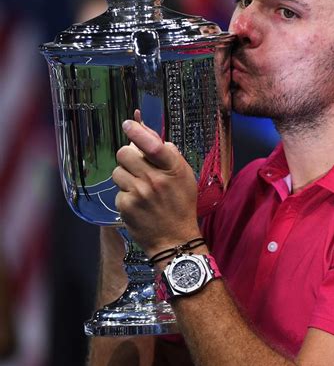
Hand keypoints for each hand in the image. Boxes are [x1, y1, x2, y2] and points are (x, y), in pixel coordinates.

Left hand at [113, 111, 201, 255]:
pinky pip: (117, 191)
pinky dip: (125, 196)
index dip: (137, 130)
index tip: (128, 124)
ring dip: (125, 177)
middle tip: (136, 167)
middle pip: (125, 153)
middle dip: (128, 157)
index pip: (152, 144)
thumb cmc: (180, 205)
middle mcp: (155, 180)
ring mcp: (139, 194)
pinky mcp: (126, 207)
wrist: (175, 241)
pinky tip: (138, 204)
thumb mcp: (183, 176)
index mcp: (173, 169)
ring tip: (139, 188)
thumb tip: (147, 131)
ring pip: (117, 171)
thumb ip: (167, 153)